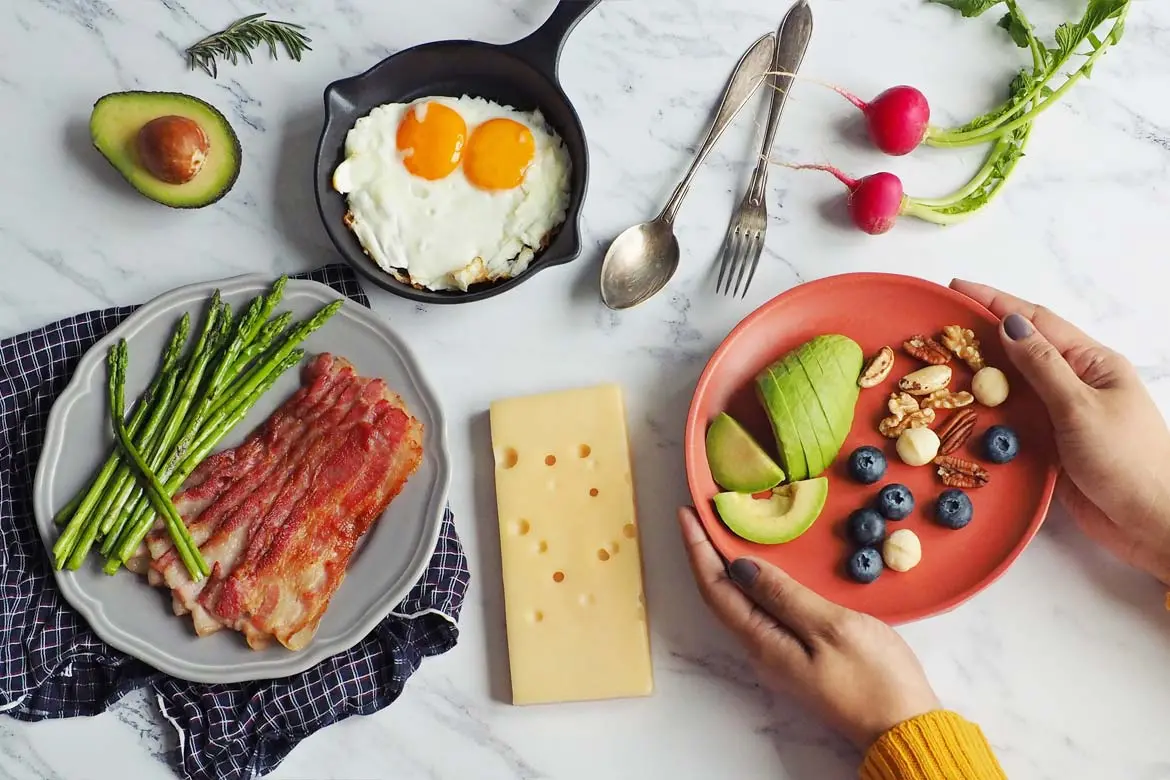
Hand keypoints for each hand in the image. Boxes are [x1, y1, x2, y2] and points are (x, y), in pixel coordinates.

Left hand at [678, 507, 939, 748]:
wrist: (902, 726)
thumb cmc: (874, 678)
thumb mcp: (830, 627)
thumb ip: (784, 595)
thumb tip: (740, 567)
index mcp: (763, 643)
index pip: (715, 589)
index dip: (698, 549)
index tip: (687, 513)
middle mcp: (762, 650)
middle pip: (721, 595)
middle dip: (707, 553)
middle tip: (703, 513)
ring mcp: (779, 654)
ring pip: (741, 602)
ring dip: (728, 565)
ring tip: (725, 529)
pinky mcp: (798, 654)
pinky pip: (763, 610)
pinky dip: (755, 581)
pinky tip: (766, 565)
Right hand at [951, 280, 1169, 584]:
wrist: (1150, 522)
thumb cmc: (1128, 461)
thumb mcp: (1081, 407)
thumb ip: (1042, 366)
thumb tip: (1009, 324)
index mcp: (1092, 363)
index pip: (1037, 321)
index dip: (995, 302)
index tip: (957, 288)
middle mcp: (1076, 383)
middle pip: (1022, 350)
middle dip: (982, 334)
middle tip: (938, 326)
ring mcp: (1063, 414)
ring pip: (1013, 386)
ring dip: (980, 375)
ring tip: (939, 363)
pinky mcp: (1051, 445)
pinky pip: (1013, 420)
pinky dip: (988, 413)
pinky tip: (962, 410)